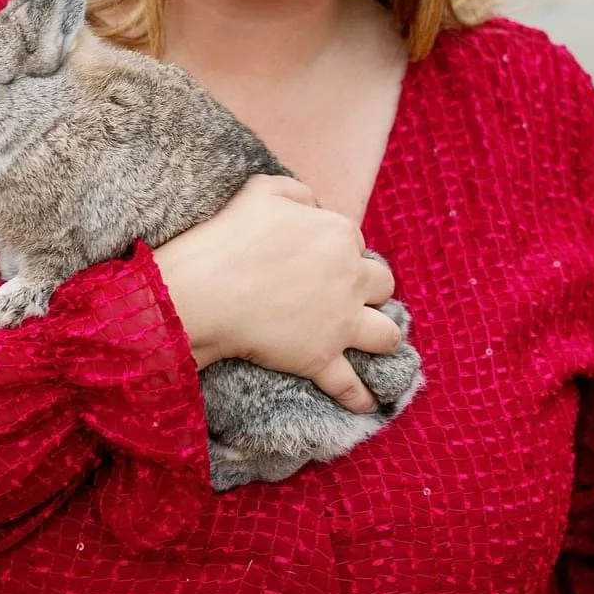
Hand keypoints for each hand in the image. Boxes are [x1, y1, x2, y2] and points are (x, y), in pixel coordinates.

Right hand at [152, 174, 401, 414]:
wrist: (206, 290)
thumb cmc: (230, 237)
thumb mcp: (264, 190)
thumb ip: (299, 192)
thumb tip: (315, 206)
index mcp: (338, 235)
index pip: (354, 242)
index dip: (338, 252)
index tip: (320, 262)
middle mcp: (350, 278)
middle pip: (382, 285)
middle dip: (369, 290)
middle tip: (347, 297)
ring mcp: (340, 322)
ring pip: (386, 335)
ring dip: (381, 338)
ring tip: (373, 343)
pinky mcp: (322, 358)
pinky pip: (351, 384)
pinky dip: (360, 396)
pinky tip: (366, 402)